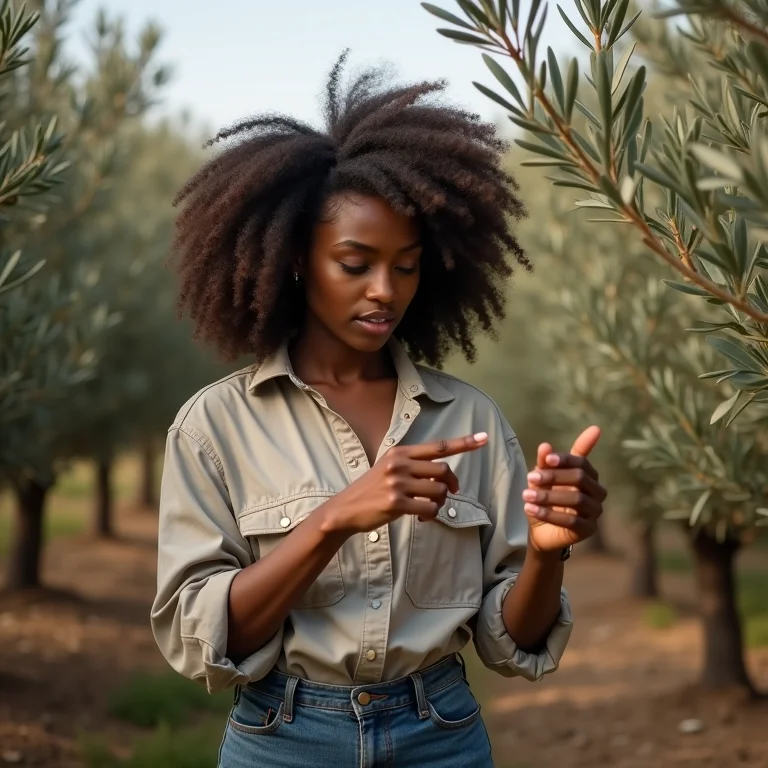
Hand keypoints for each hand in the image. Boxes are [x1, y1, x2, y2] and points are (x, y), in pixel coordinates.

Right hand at [321, 432, 487, 535]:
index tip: (484, 438)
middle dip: (451, 485)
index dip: (464, 442)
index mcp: (400, 453)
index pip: (438, 446)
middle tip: (448, 494)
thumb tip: (444, 476)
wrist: (345, 509)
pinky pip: (430, 509)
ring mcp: (397, 483)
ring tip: (428, 507)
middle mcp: (400, 464)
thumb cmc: (372, 490)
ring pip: (439, 491)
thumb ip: (413, 466)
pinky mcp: (396, 503)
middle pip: (444, 471)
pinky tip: (421, 518)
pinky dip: (431, 516)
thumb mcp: (389, 468)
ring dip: (439, 502)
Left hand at [522, 426, 606, 552]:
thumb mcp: (540, 480)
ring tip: (526, 495)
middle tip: (530, 477)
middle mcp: (596, 491)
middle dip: (554, 476)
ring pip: (577, 499)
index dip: (566, 458)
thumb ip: (544, 464)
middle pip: (580, 477)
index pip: (582, 461)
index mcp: (587, 475)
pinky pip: (572, 521)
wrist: (541, 531)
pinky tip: (530, 509)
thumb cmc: (545, 500)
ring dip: (548, 496)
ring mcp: (595, 511)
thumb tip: (545, 446)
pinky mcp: (589, 529)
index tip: (547, 458)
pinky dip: (549, 514)